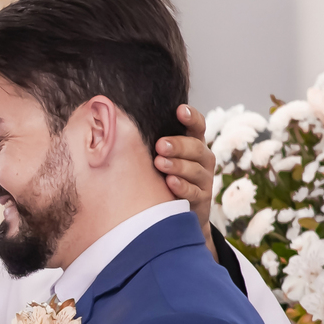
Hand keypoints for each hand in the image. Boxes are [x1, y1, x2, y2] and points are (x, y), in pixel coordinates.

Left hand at [156, 103, 218, 256]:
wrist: (178, 213)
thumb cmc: (162, 178)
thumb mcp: (161, 159)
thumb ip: (151, 144)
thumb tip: (119, 123)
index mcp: (193, 145)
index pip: (197, 127)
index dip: (191, 117)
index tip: (179, 110)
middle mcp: (202, 159)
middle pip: (195, 147)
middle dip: (177, 145)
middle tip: (159, 145)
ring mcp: (204, 179)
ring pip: (195, 169)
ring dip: (177, 165)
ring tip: (160, 163)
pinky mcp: (201, 199)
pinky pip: (193, 192)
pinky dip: (182, 187)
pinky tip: (170, 183)